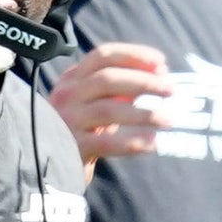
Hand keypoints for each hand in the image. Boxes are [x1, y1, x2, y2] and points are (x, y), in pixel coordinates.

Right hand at [48, 42, 172, 178]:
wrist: (51, 165)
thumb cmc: (84, 129)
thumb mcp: (96, 102)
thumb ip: (121, 88)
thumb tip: (160, 74)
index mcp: (73, 78)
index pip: (103, 55)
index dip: (135, 55)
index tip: (162, 63)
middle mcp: (67, 95)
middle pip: (108, 78)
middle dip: (144, 81)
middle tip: (170, 90)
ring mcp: (67, 120)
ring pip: (109, 109)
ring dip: (143, 114)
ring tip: (167, 120)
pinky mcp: (73, 147)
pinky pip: (107, 142)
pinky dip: (132, 142)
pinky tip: (152, 144)